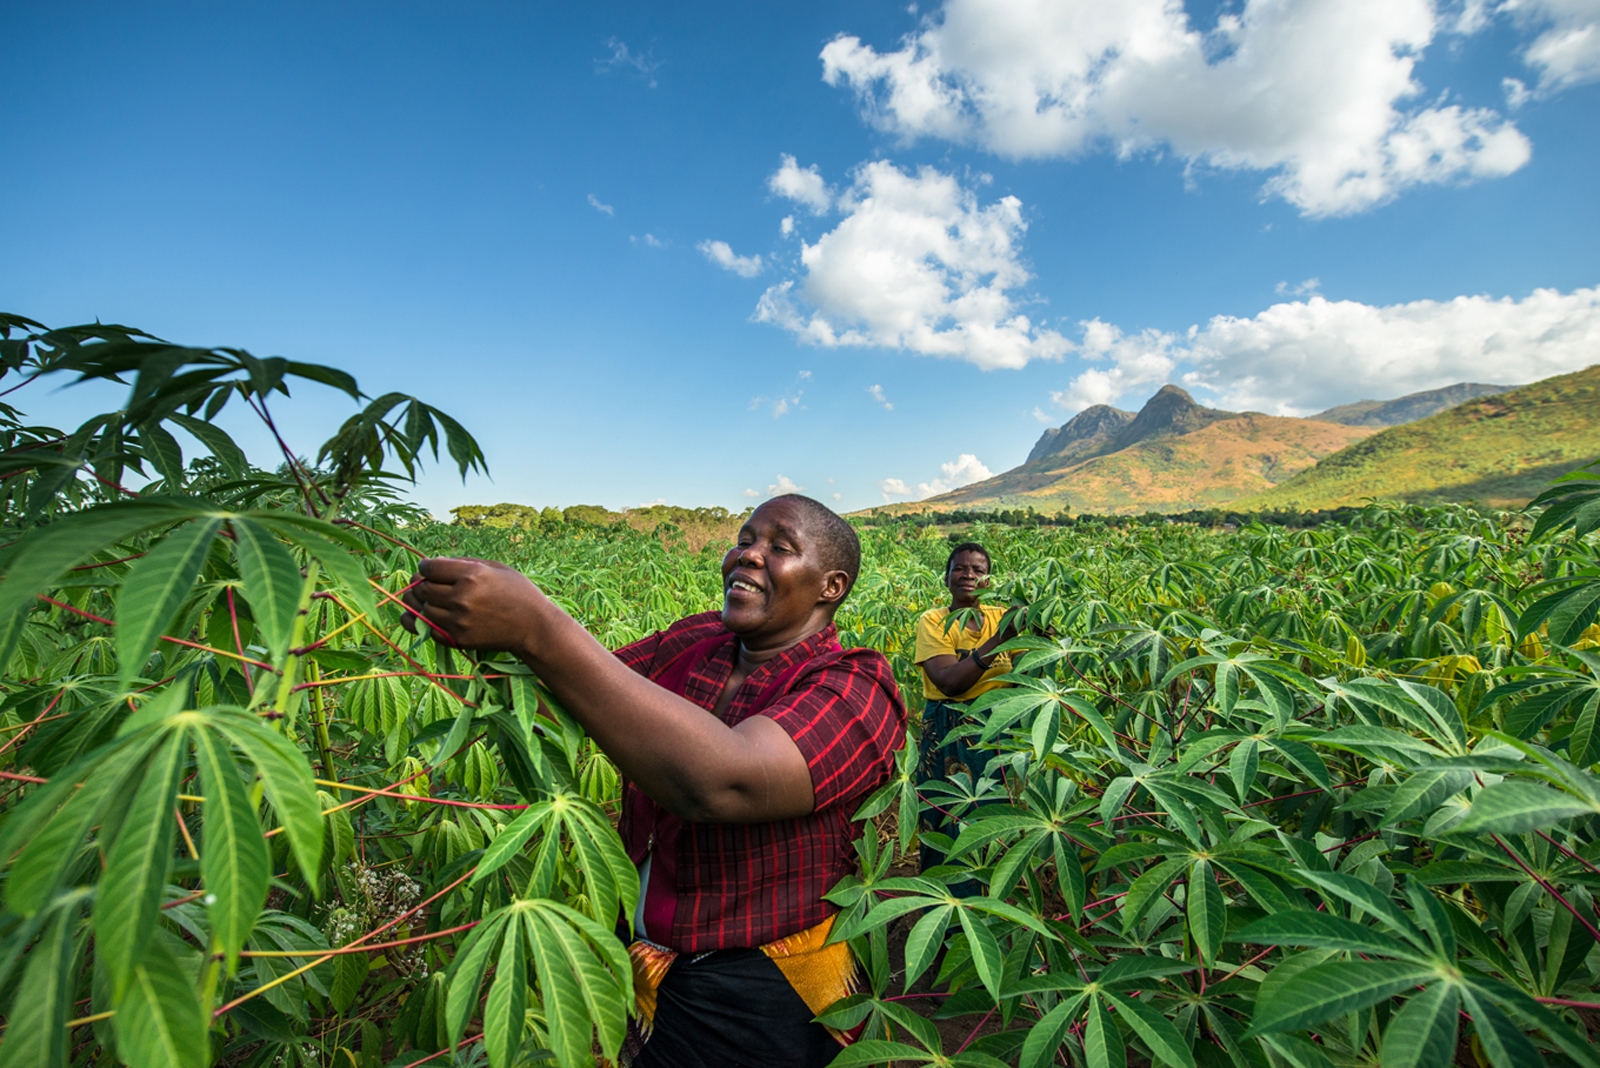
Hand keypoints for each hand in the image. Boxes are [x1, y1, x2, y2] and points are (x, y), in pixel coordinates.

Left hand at [399, 557, 543, 653]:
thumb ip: (462, 563)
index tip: (429, 568)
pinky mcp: (459, 639)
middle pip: (422, 589)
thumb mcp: (495, 568)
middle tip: (430, 583)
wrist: (534, 626)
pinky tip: (436, 616)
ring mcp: (459, 621)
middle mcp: (462, 598)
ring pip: (423, 610)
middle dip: (422, 584)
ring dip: (425, 604)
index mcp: (471, 575)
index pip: (429, 568)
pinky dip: (428, 622)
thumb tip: (432, 563)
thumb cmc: (517, 592)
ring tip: (434, 600)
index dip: (425, 566)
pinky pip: (429, 630)